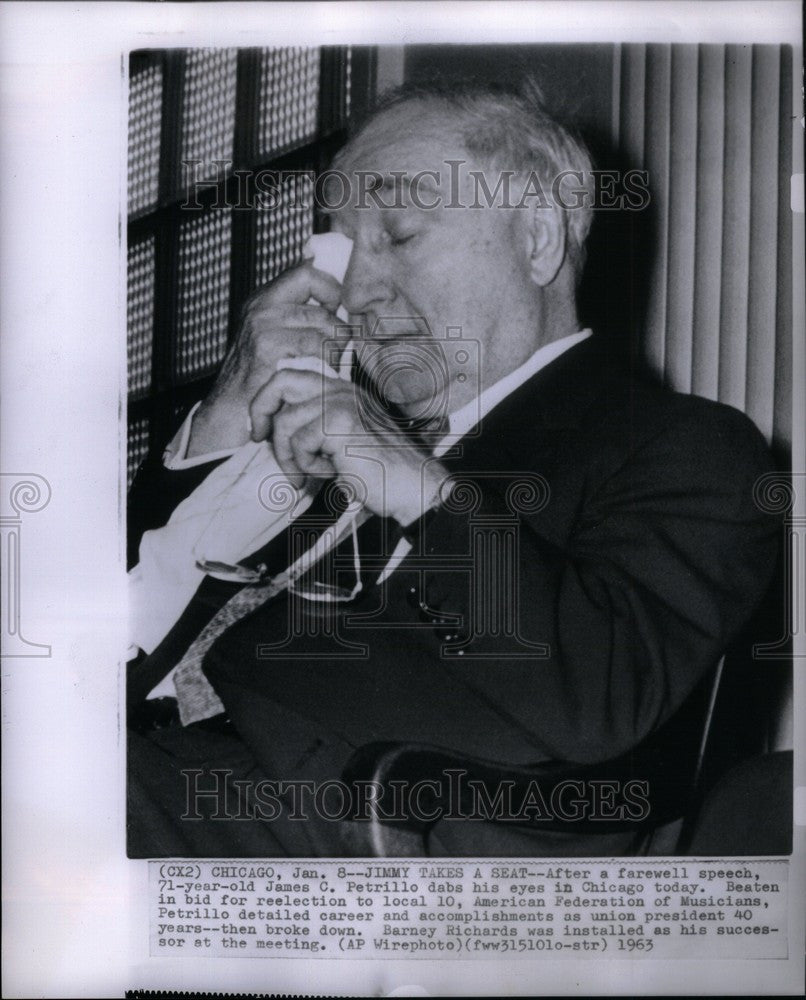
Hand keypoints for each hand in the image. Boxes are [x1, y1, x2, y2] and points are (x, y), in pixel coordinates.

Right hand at [186, 263, 344, 456]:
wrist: (228, 415)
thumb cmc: (258, 384)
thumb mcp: (272, 342)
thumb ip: (296, 320)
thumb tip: (334, 301)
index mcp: (263, 301)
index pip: (306, 271)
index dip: (331, 288)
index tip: (338, 314)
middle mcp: (261, 306)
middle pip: (318, 289)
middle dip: (338, 319)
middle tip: (341, 346)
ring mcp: (262, 324)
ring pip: (323, 320)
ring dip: (337, 345)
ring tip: (334, 365)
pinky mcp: (267, 346)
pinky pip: (316, 344)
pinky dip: (328, 361)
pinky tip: (324, 376)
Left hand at [249, 369, 447, 525]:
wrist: (412, 486)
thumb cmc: (378, 471)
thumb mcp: (339, 442)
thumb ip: (312, 428)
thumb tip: (270, 430)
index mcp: (341, 391)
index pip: (290, 376)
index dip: (266, 400)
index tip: (259, 429)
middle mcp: (341, 390)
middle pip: (281, 382)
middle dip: (261, 413)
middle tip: (260, 440)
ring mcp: (342, 403)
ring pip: (286, 423)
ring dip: (290, 456)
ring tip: (310, 473)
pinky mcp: (341, 423)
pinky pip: (300, 443)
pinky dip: (308, 465)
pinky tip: (332, 471)